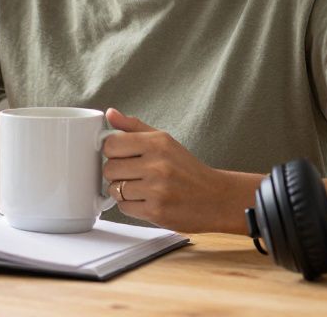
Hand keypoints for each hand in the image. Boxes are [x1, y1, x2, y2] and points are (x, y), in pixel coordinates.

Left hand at [101, 108, 231, 232]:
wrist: (217, 199)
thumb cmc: (188, 169)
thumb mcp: (165, 141)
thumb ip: (134, 127)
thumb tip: (110, 114)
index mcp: (157, 143)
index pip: (111, 144)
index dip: (113, 152)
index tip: (122, 156)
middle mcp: (157, 165)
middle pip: (109, 168)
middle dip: (117, 173)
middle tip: (134, 174)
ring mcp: (157, 190)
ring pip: (114, 190)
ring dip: (123, 191)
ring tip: (142, 188)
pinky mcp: (156, 211)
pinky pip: (124, 207)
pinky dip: (131, 206)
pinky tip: (147, 200)